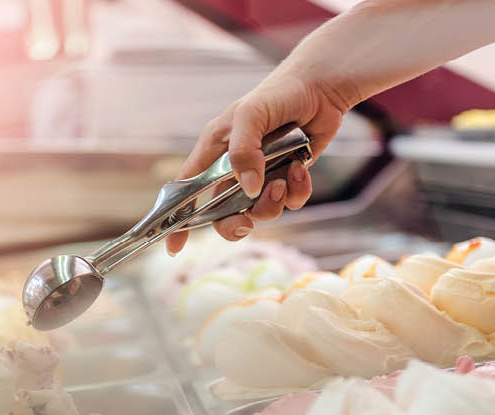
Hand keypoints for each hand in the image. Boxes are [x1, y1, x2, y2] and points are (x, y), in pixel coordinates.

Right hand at [165, 63, 350, 254]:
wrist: (320, 87)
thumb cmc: (276, 94)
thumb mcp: (250, 115)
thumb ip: (243, 152)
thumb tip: (247, 191)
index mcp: (213, 153)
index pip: (186, 192)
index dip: (178, 221)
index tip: (174, 247)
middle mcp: (233, 168)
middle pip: (222, 213)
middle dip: (235, 222)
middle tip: (247, 221)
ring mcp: (261, 175)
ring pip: (259, 211)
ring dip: (272, 204)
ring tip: (283, 180)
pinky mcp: (287, 177)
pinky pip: (289, 201)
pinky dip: (297, 191)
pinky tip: (301, 168)